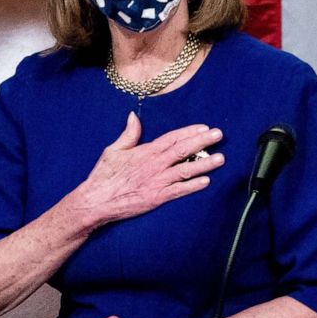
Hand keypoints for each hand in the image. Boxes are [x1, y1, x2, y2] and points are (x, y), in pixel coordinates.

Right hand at [77, 112, 223, 224]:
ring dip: (204, 164)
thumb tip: (133, 116)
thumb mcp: (114, 150)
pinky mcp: (156, 198)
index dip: (189, 132)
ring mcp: (157, 182)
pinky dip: (192, 186)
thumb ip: (128, 134)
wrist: (96, 201)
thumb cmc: (104, 176)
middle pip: (183, 150)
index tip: (204, 127)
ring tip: (220, 158)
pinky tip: (206, 182)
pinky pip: (178, 191)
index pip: (172, 138)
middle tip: (219, 135)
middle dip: (202, 142)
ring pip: (185, 170)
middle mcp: (155, 164)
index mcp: (146, 151)